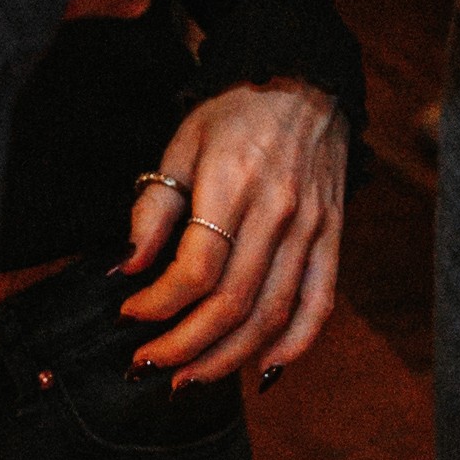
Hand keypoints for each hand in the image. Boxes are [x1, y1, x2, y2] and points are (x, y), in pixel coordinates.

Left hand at [122, 79, 345, 386]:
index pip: (197, 266)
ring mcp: (312, 228)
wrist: (303, 81)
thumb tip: (126, 268)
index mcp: (233, 183)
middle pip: (234, 302)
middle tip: (150, 365)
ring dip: (229, 357)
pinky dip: (294, 345)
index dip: (158, 302)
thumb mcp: (181, 145)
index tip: (128, 314)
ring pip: (273, 313)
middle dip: (187, 344)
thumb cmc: (233, 113)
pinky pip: (319, 304)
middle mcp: (278, 211)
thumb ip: (154, 208)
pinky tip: (262, 371)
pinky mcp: (333, 238)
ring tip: (189, 378)